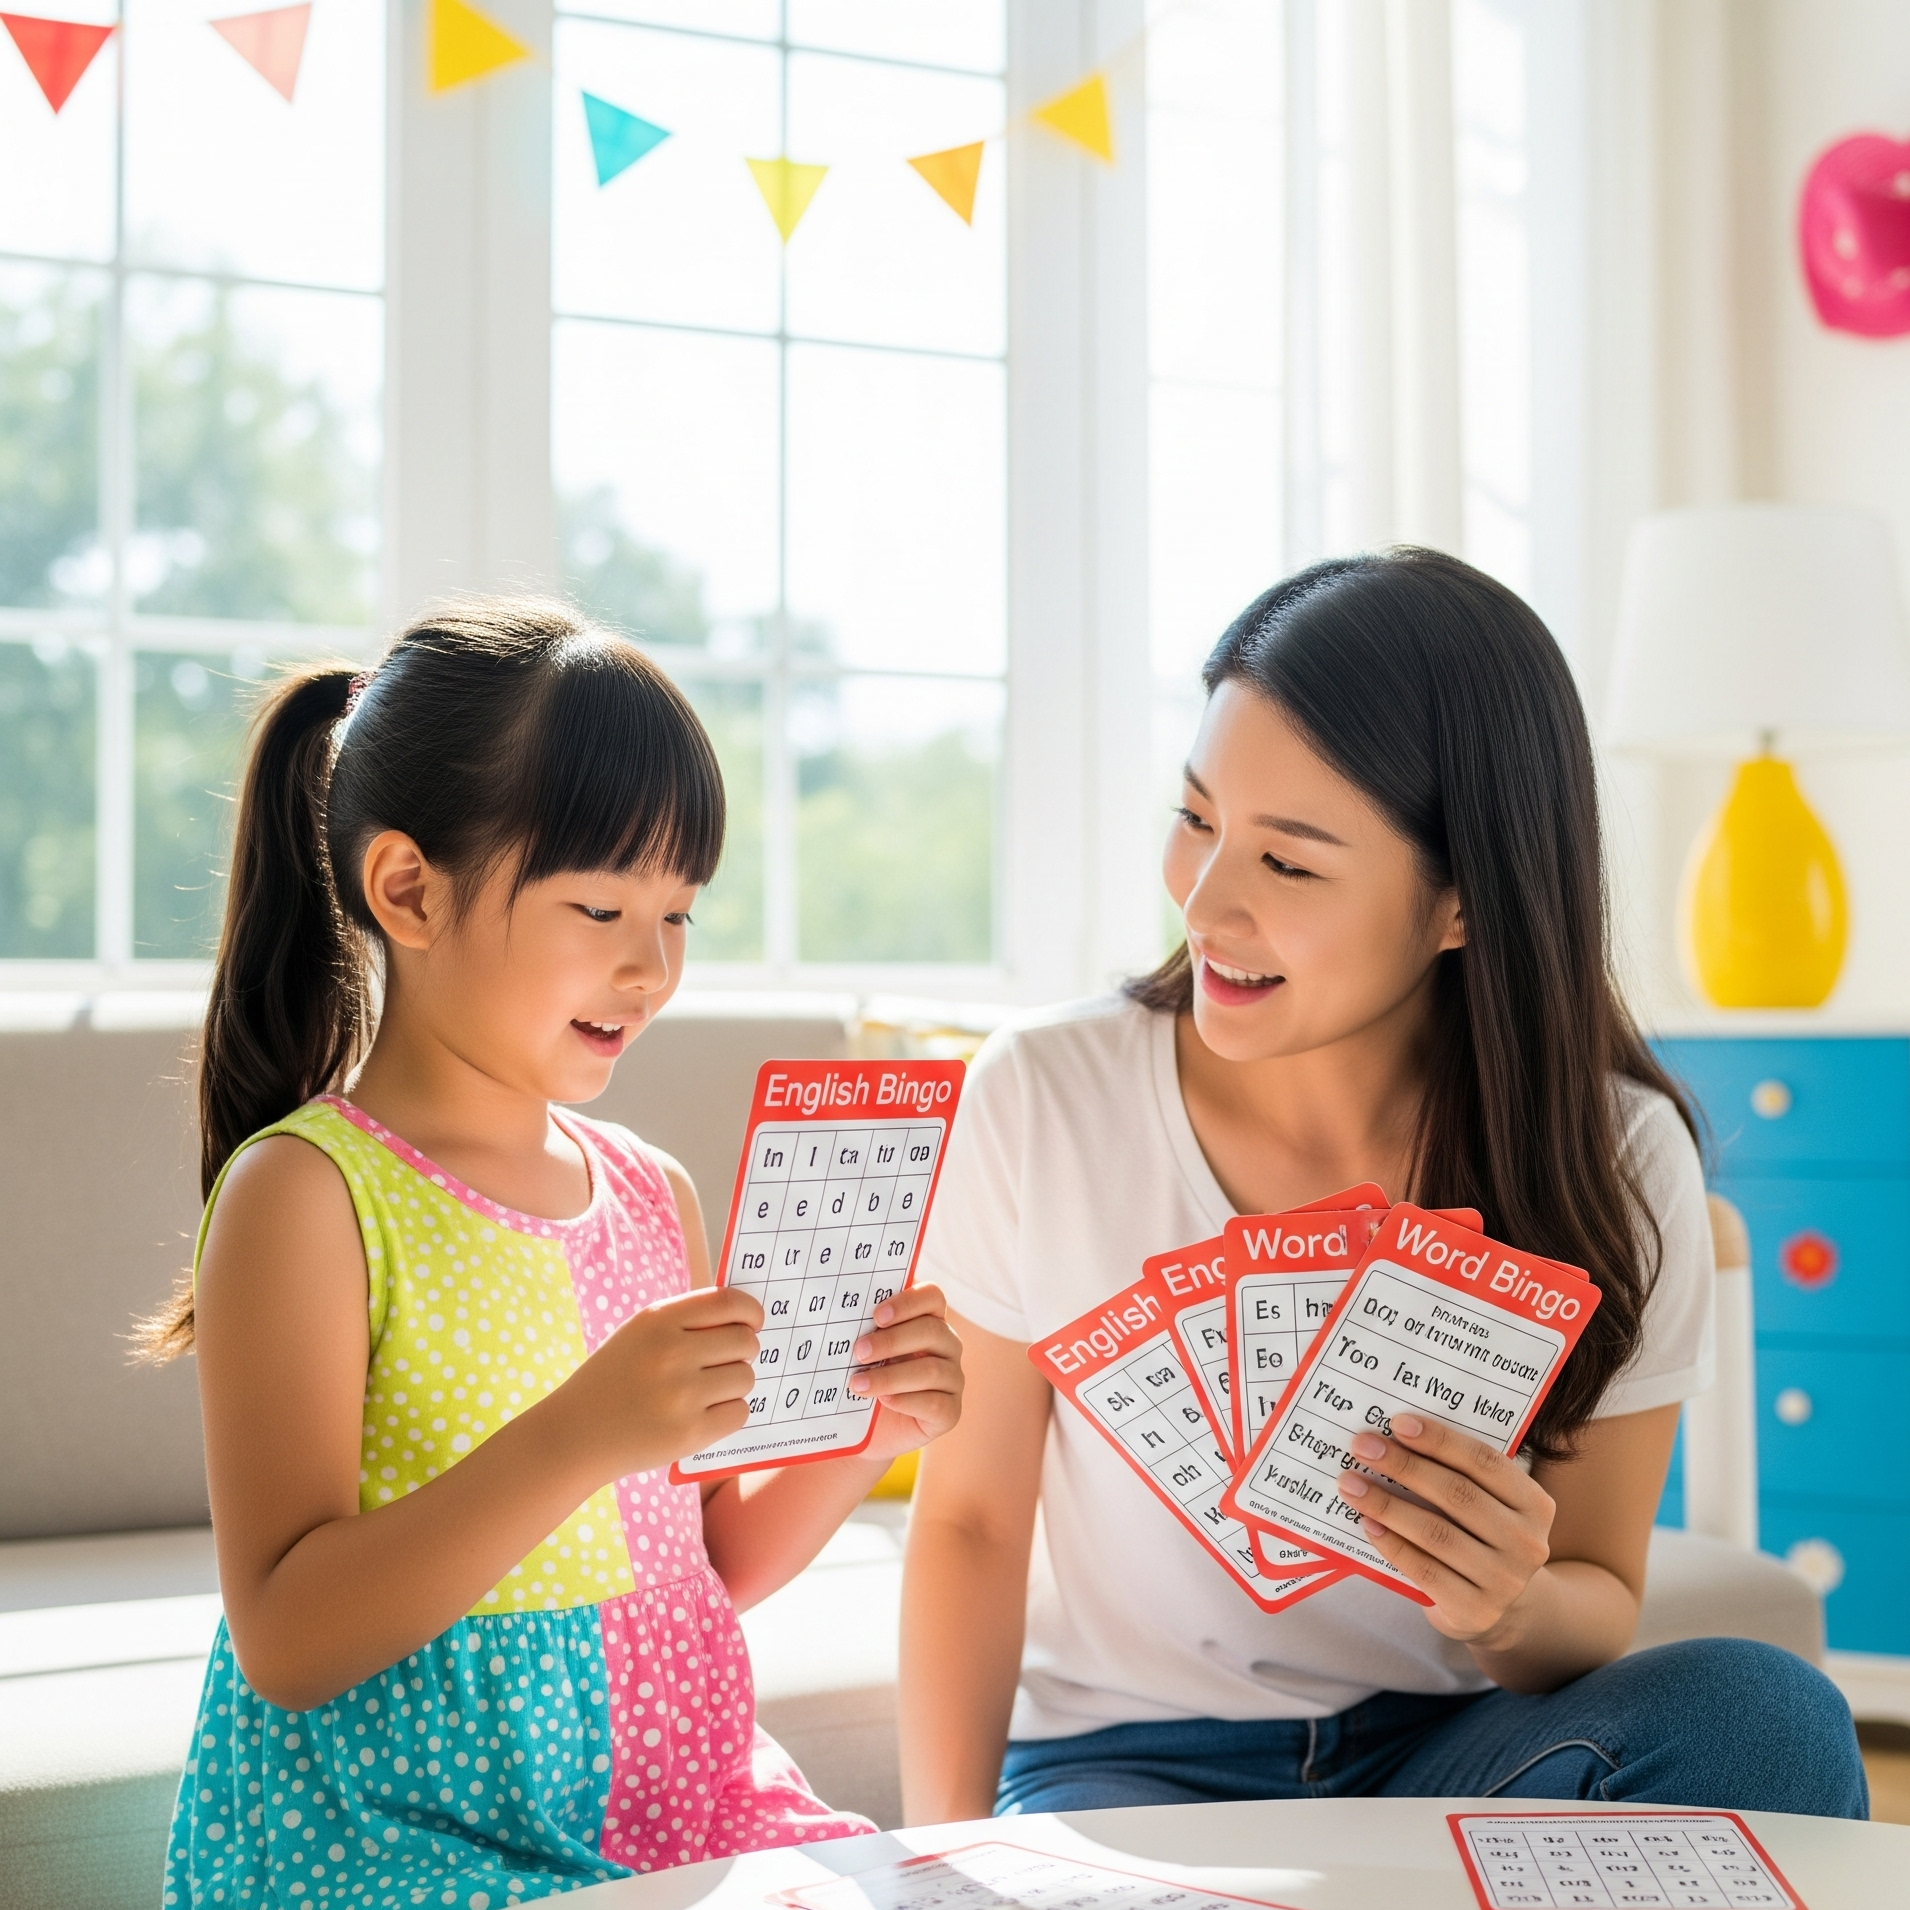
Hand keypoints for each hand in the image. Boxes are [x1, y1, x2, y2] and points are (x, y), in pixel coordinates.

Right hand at [555, 1285, 762, 1479]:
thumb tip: (744, 1318)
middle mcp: (671, 1353)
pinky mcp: (689, 1433)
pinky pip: (739, 1413)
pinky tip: (704, 1413)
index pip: (728, 1303)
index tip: (753, 1322)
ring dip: (734, 1384)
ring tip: (707, 1391)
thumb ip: (686, 1321)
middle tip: (725, 1362)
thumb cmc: (612, 1379)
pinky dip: (729, 1413)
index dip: (750, 1311)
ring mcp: (682, 1395)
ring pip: (746, 1378)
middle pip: (745, 1342)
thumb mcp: (639, 1333)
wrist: (574, 1434)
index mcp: (658, 1320)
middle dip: (743, 1351)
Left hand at [846, 1284, 964, 1461]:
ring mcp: (952, 1379)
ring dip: (891, 1376)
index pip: (932, 1297)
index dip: (908, 1303)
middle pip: (932, 1331)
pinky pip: (936, 1404)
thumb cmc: (865, 1377)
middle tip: (859, 1352)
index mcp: (928, 1320)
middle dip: (892, 1340)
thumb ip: (859, 1329)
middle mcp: (947, 1346)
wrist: (866, 1429)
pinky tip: (884, 1401)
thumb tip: (830, 1312)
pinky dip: (907, 1401)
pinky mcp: (950, 1412)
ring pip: (932, 1370)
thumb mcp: (861, 1351)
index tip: (876, 1316)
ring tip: (858, 1384)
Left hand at [1337, 1414, 1555, 1647]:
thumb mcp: (1487, 1504)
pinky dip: (1392, 1545)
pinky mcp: (1477, 1611)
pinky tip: (1368, 1524)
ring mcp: (1505, 1581)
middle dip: (1404, 1466)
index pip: (1485, 1461)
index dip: (1440, 1440)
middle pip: (1457, 1494)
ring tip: (1350, 1485)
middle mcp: (1527, 1542)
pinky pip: (1425, 1571)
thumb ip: (1457, 1473)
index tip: (1397, 1423)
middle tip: (1362, 1447)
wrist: (1501, 1608)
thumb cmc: (1480, 1537)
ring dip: (1387, 1505)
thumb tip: (1394, 1436)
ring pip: (1437, 1533)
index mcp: (1534, 1504)